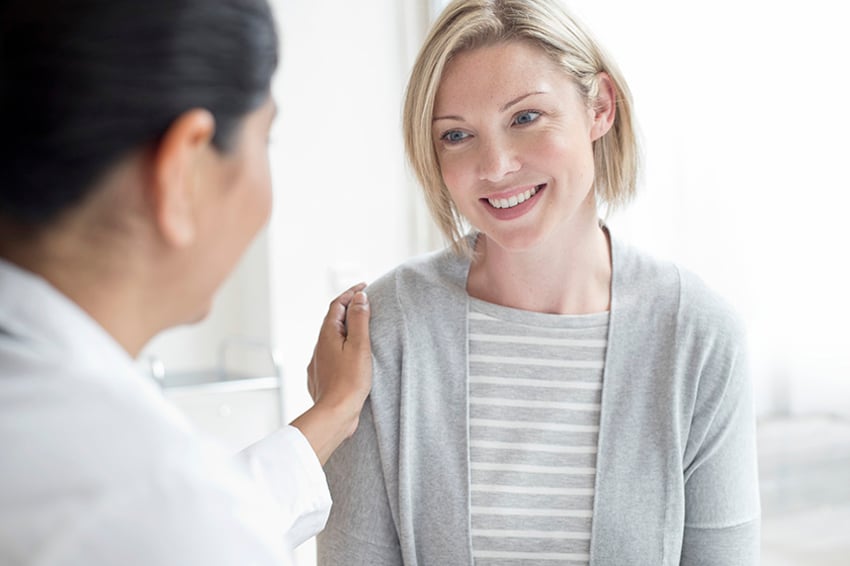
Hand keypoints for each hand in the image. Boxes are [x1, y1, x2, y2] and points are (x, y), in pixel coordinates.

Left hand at [291, 283, 371, 463]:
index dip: (350, 293)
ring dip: (346, 328)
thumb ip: (359, 320)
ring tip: (362, 326)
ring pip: (332, 338)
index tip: (364, 286)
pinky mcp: (322, 376)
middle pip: (333, 319)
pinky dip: (343, 346)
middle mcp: (320, 346)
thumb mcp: (360, 346)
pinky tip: (351, 354)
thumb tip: (359, 297)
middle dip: (348, 308)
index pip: (337, 304)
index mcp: (327, 334)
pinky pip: (332, 354)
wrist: (334, 414)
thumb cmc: (349, 382)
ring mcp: (319, 362)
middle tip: (365, 303)